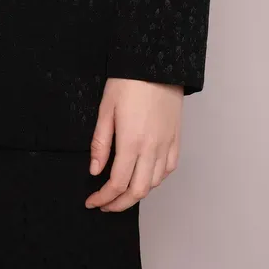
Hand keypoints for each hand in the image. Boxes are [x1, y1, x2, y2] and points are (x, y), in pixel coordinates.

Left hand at [85, 77, 182, 210]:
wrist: (157, 63)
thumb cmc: (128, 82)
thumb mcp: (106, 109)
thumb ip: (100, 143)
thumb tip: (95, 171)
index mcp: (132, 142)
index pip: (117, 183)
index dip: (103, 198)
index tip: (92, 201)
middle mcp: (152, 148)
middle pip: (138, 191)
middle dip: (119, 204)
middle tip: (105, 204)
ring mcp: (167, 144)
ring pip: (154, 183)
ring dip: (137, 193)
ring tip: (122, 191)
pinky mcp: (176, 138)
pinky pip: (169, 168)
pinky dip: (156, 179)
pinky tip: (145, 176)